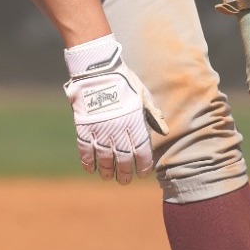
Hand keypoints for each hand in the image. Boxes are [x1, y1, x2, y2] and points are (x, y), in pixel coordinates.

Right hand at [62, 35, 166, 184]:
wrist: (97, 69)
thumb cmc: (123, 81)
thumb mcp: (143, 95)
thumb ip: (153, 114)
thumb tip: (164, 131)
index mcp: (135, 122)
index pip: (141, 151)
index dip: (143, 166)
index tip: (142, 173)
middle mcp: (118, 129)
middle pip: (123, 159)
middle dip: (125, 173)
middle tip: (125, 180)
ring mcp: (100, 129)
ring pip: (105, 158)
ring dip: (107, 171)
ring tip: (109, 177)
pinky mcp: (84, 128)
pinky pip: (85, 150)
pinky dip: (88, 162)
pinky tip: (91, 169)